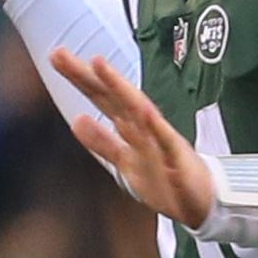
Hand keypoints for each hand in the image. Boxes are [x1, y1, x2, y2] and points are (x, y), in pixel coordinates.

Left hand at [50, 49, 214, 228]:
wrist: (201, 203)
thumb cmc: (165, 178)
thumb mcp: (125, 162)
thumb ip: (102, 142)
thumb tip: (76, 121)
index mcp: (130, 128)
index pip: (101, 98)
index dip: (80, 79)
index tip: (56, 57)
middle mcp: (143, 128)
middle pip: (112, 97)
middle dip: (88, 76)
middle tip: (60, 54)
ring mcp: (160, 140)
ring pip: (137, 110)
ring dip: (120, 88)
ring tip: (100, 66)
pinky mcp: (178, 159)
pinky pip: (166, 142)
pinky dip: (157, 127)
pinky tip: (146, 112)